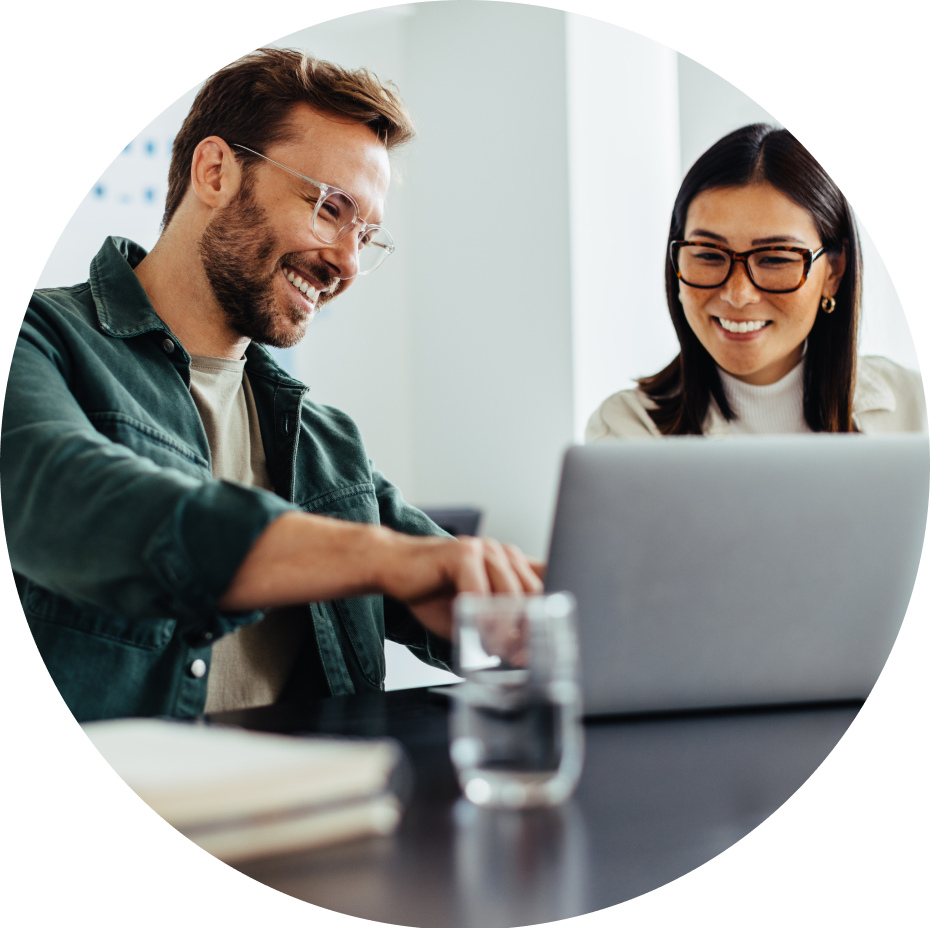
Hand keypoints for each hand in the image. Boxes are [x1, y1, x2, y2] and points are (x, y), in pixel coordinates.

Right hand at [382, 536, 542, 640]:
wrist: (392, 567)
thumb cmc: (432, 591)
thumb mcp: (473, 613)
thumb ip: (498, 626)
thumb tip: (523, 655)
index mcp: (511, 563)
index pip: (546, 584)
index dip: (549, 615)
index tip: (545, 645)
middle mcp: (502, 552)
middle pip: (533, 593)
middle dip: (529, 629)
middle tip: (520, 657)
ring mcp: (484, 549)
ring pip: (510, 594)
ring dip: (505, 629)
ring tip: (497, 651)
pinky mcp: (462, 553)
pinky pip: (479, 592)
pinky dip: (479, 619)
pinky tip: (474, 634)